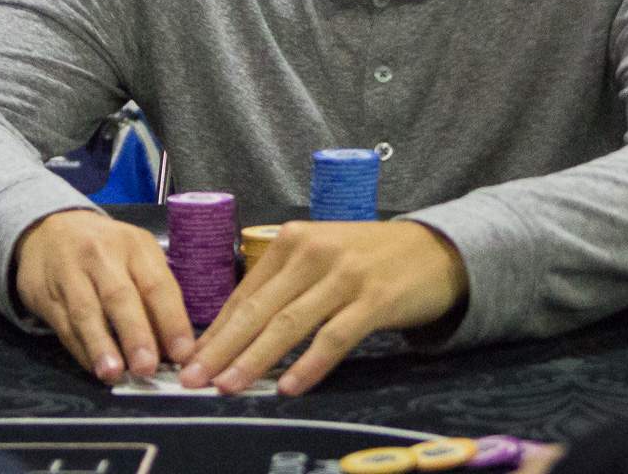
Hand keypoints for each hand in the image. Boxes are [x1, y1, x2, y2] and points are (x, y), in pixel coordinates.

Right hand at [14, 209, 195, 384]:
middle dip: (135, 334)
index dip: (170, 320)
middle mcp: (102, 256)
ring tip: (113, 373)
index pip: (156, 284)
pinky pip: (64, 325)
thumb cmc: (107, 250)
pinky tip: (94, 368)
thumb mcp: (136, 257)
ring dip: (101, 346)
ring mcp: (70, 273)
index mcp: (135, 247)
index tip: (182, 353)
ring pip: (86, 313)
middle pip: (120, 297)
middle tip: (147, 367)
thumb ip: (154, 297)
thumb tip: (173, 349)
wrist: (49, 229)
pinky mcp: (45, 294)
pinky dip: (81, 349)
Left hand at [180, 220, 467, 396]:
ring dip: (255, 360)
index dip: (216, 331)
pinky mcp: (375, 298)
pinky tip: (290, 387)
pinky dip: (309, 365)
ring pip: (289, 324)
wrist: (436, 250)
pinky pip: (333, 338)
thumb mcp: (321, 258)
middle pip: (259, 309)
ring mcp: (345, 275)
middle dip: (222, 348)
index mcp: (293, 240)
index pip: (245, 293)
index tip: (191, 360)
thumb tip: (236, 332)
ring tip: (229, 387)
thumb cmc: (370, 259)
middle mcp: (314, 251)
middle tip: (194, 380)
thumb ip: (284, 285)